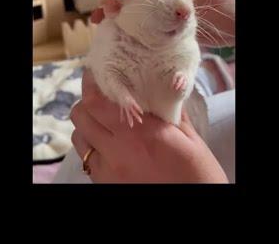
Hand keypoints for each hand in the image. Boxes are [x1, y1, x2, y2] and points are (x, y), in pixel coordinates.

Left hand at [69, 70, 228, 182]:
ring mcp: (109, 170)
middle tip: (101, 96)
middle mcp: (119, 150)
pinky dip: (91, 147)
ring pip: (79, 137)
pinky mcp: (105, 184)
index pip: (98, 101)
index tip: (96, 74)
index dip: (92, 84)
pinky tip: (108, 145)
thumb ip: (171, 112)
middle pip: (81, 115)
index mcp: (142, 133)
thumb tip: (160, 89)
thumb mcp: (190, 138)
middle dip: (87, 101)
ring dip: (87, 125)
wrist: (197, 204)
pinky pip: (86, 159)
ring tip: (103, 122)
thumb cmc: (199, 175)